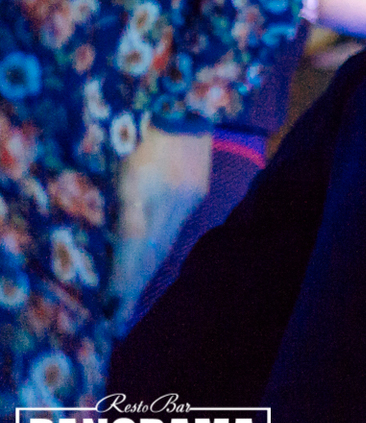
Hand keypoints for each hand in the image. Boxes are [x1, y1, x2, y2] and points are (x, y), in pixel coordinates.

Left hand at [110, 127, 213, 332]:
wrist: (184, 104)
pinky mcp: (196, 191)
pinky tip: (150, 259)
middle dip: (133, 287)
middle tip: (118, 318)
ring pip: (164, 243)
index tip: (111, 310)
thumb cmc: (141, 129)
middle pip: (151, 253)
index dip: (122, 280)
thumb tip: (118, 245)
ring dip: (146, 270)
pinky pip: (174, 228)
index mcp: (149, 193)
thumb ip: (121, 206)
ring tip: (130, 298)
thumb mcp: (120, 165)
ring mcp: (188, 198)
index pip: (133, 247)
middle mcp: (173, 202)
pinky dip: (159, 248)